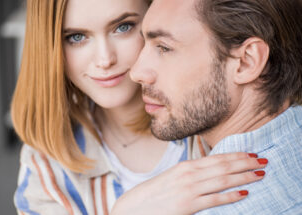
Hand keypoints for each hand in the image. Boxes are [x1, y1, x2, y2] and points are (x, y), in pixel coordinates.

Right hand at [111, 152, 266, 214]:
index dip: (236, 155)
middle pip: (223, 166)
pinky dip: (230, 195)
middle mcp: (189, 174)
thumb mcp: (172, 178)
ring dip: (243, 176)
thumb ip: (190, 174)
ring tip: (259, 174)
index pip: (216, 158)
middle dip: (245, 162)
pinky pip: (214, 199)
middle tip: (262, 160)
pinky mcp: (188, 205)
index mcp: (185, 166)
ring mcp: (189, 189)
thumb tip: (208, 172)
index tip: (250, 153)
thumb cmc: (152, 194)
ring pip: (223, 180)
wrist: (133, 208)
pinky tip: (244, 193)